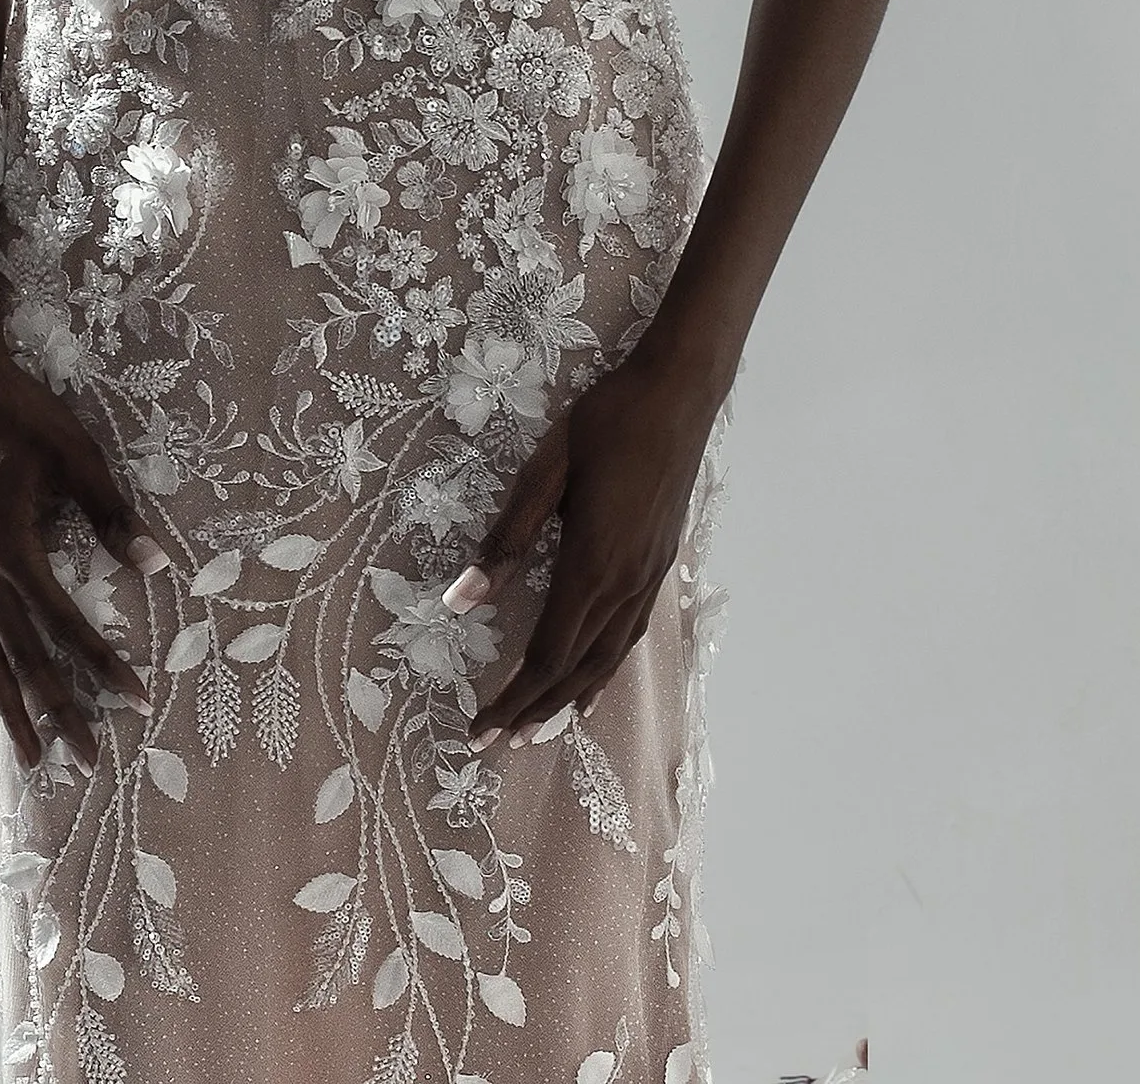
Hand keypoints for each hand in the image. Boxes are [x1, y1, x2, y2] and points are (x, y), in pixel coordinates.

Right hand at [0, 340, 166, 769]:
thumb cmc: (22, 413)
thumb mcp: (77, 454)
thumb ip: (112, 512)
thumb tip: (154, 564)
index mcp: (11, 544)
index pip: (63, 621)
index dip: (101, 662)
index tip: (135, 695)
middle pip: (22, 653)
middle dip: (56, 706)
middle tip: (86, 754)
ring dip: (12, 705)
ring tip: (30, 754)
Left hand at [450, 353, 717, 748]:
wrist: (679, 394)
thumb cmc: (606, 422)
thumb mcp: (544, 471)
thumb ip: (506, 539)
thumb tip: (461, 601)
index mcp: (592, 566)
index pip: (547, 655)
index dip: (512, 699)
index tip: (478, 729)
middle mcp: (625, 585)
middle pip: (576, 669)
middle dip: (535, 711)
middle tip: (495, 745)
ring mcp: (649, 577)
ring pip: (608, 659)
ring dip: (571, 699)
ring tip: (540, 730)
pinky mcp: (661, 564)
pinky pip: (630, 636)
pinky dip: (606, 669)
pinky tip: (594, 678)